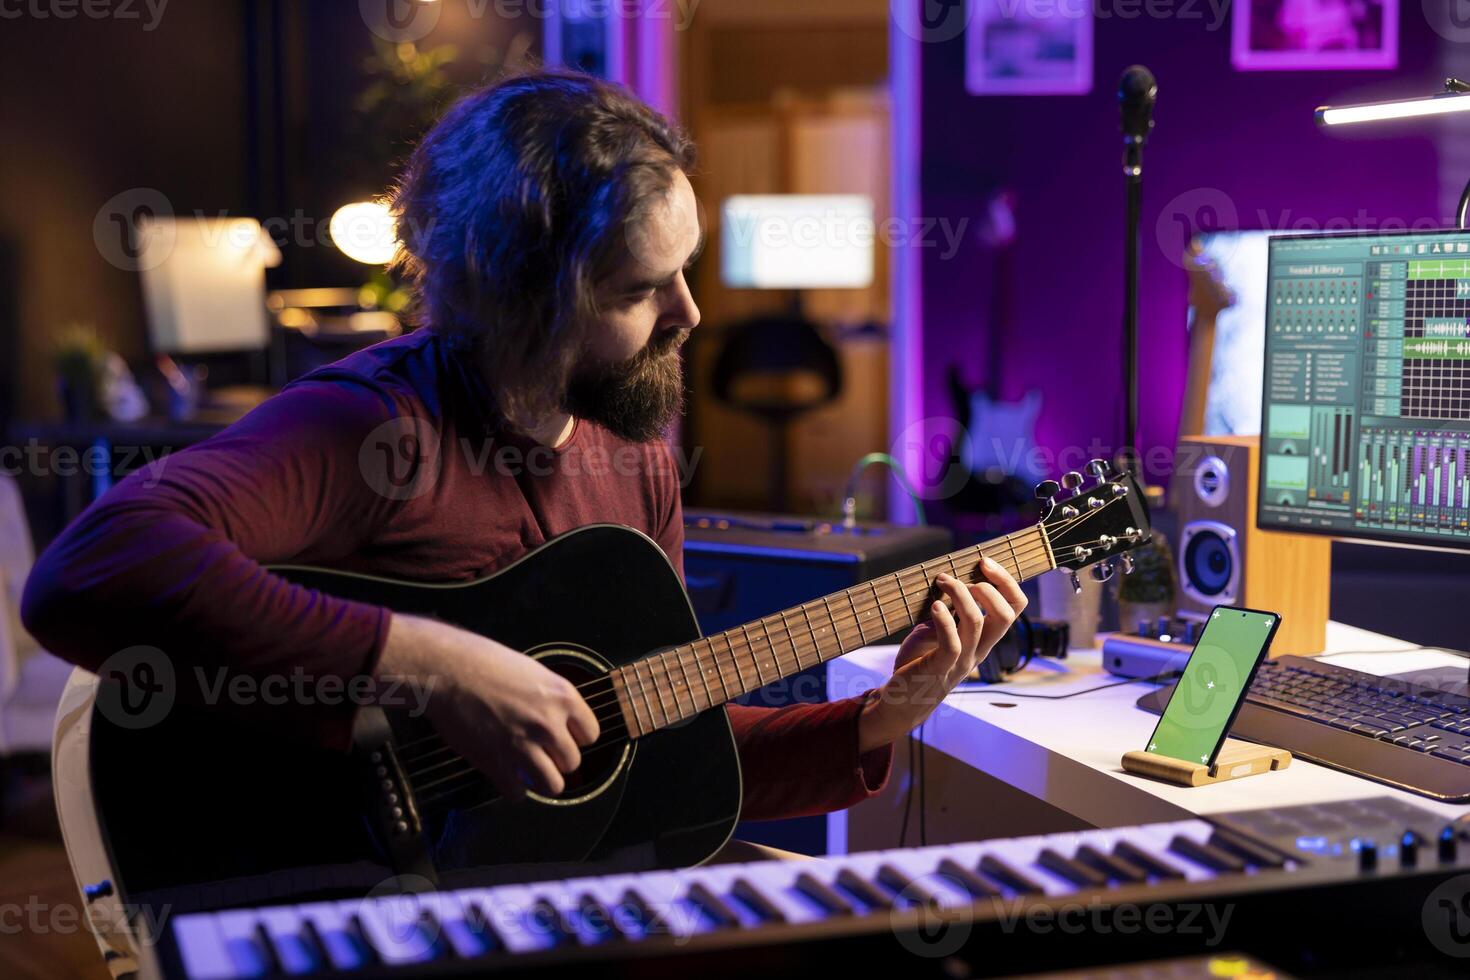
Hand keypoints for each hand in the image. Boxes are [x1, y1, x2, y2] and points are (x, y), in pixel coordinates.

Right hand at [376, 614, 599, 799]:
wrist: (447, 670)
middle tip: (540, 753)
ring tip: (528, 770)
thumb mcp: (531, 670)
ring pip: (553, 785)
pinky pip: (518, 793)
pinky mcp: (497, 763)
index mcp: (562, 696)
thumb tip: (557, 716)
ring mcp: (524, 746)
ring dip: (540, 780)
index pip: (591, 734)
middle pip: (572, 762)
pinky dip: (512, 788)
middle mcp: (549, 723)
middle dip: (556, 760)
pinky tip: (505, 775)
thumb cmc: (484, 661)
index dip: (575, 738)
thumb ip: (549, 697)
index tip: (562, 737)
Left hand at [857, 556, 1026, 752]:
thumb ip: (945, 613)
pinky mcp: (939, 668)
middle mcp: (978, 651)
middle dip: (994, 585)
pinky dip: (945, 620)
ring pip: (978, 623)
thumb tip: (946, 584)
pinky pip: (952, 643)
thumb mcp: (934, 633)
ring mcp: (961, 661)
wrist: (900, 702)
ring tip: (942, 580)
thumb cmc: (917, 664)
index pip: (1013, 609)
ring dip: (961, 594)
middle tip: (971, 569)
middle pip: (1006, 615)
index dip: (1007, 582)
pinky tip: (935, 606)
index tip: (985, 562)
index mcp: (983, 641)